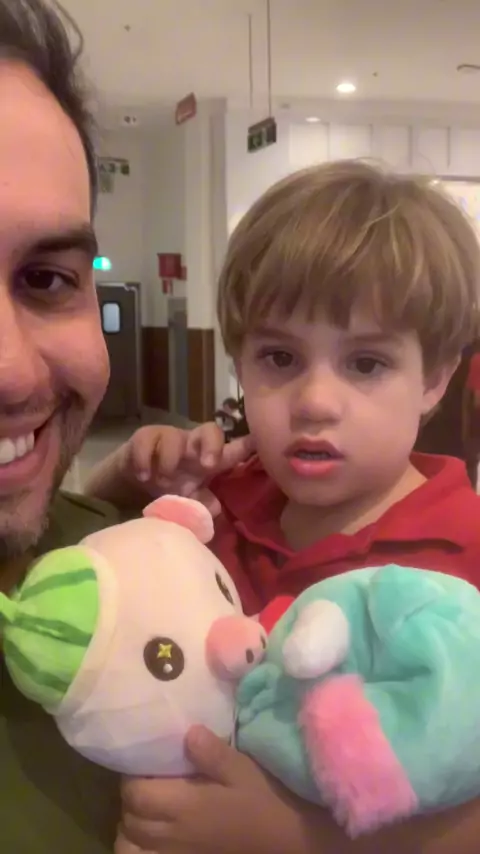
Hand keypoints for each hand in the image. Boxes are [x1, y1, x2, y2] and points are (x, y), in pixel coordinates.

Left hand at [117, 726, 319, 853]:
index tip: (144, 761)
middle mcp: (174, 835)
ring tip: (146, 808)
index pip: (136, 795)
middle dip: (130, 799)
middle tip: (145, 779)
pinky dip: (141, 848)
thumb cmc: (267, 803)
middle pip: (129, 821)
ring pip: (131, 845)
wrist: (289, 842)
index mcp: (186, 807)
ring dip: (131, 826)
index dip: (132, 777)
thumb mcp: (245, 770)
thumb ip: (214, 753)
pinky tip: (154, 834)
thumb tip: (187, 732)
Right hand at [118, 423, 253, 515]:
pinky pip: (147, 441)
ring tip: (163, 482)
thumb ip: (202, 504)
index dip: (248, 446)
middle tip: (207, 465)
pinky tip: (144, 476)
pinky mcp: (145, 436)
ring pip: (174, 437)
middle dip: (211, 445)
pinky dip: (145, 461)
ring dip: (169, 461)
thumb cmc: (170, 487)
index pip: (233, 450)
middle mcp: (193, 444)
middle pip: (210, 430)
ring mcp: (169, 437)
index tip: (260, 443)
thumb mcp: (188, 499)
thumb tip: (216, 509)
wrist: (134, 481)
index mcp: (209, 459)